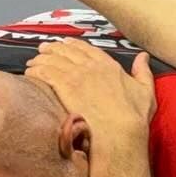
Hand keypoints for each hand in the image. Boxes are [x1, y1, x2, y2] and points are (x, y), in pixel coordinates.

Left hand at [24, 39, 156, 149]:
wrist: (119, 133)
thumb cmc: (133, 117)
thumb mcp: (145, 91)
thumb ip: (142, 72)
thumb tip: (143, 56)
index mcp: (108, 65)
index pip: (86, 49)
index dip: (73, 45)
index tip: (64, 44)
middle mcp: (91, 66)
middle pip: (66, 51)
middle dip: (53, 49)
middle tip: (43, 50)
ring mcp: (76, 75)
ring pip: (53, 60)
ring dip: (41, 59)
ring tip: (32, 61)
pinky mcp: (64, 87)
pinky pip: (45, 73)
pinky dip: (36, 71)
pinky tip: (29, 73)